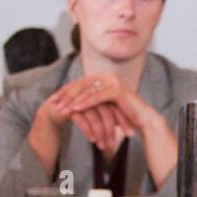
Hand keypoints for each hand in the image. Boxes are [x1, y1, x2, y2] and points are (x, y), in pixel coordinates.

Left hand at [61, 74, 177, 181]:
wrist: (143, 120)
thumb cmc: (123, 116)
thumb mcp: (102, 107)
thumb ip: (89, 101)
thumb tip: (69, 102)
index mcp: (102, 78)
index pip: (79, 83)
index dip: (65, 92)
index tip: (53, 101)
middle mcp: (107, 77)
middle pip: (81, 85)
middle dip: (66, 96)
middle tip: (54, 105)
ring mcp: (113, 82)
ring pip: (87, 90)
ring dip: (73, 100)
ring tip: (62, 109)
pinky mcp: (118, 90)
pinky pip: (97, 97)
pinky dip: (85, 103)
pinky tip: (75, 109)